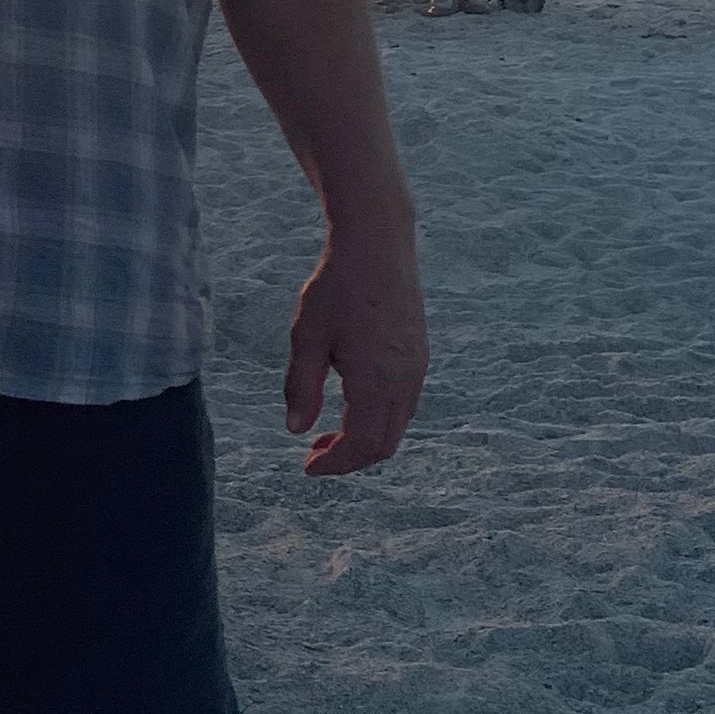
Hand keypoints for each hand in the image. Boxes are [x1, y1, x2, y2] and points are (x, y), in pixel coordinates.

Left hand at [286, 223, 427, 471]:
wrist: (378, 245)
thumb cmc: (336, 288)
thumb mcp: (306, 337)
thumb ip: (301, 387)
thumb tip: (295, 431)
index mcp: (377, 381)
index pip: (361, 445)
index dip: (335, 464)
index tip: (306, 467)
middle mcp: (405, 380)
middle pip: (384, 444)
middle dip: (349, 458)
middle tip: (312, 454)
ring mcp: (417, 368)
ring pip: (397, 425)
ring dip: (364, 438)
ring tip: (325, 432)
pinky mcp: (419, 354)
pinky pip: (404, 404)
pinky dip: (378, 418)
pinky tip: (349, 403)